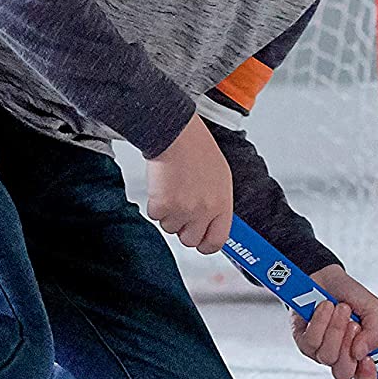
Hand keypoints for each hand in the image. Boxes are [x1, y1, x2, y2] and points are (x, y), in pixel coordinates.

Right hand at [144, 111, 232, 253]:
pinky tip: (162, 186)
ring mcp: (183, 209)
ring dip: (168, 213)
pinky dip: (155, 203)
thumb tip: (213, 223)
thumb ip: (217, 204)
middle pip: (190, 240)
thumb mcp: (220, 178)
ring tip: (172, 189)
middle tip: (180, 208)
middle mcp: (204, 210)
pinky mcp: (163, 205)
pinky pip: (155, 216)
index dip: (205, 244)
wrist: (176, 134)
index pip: (216, 241)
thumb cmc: (197, 149)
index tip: (200, 241)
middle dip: (183, 227)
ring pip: (170, 228)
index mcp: (222, 204)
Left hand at [290, 264, 377, 378]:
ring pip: (327, 356)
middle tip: (354, 323)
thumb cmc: (350, 295)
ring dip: (335, 328)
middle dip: (349, 345)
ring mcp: (320, 352)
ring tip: (340, 308)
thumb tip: (361, 353)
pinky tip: (325, 307)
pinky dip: (320, 321)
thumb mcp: (374, 309)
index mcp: (360, 356)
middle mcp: (340, 358)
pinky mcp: (303, 341)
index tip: (368, 361)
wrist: (326, 275)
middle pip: (343, 373)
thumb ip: (376, 333)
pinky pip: (311, 341)